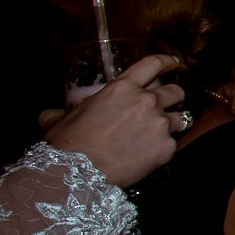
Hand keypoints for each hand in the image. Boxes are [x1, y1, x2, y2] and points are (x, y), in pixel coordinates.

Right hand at [40, 54, 185, 186]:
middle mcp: (146, 102)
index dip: (167, 61)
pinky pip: (172, 144)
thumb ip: (62, 111)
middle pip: (175, 91)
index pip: (152, 64)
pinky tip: (150, 154)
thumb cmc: (68, 144)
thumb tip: (53, 114)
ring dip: (173, 122)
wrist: (78, 173)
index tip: (174, 63)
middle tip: (171, 102)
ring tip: (162, 131)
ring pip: (181, 118)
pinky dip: (163, 148)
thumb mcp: (60, 119)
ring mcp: (159, 124)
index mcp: (122, 88)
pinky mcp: (166, 147)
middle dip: (175, 96)